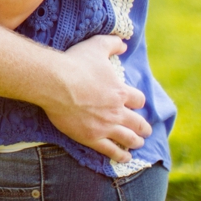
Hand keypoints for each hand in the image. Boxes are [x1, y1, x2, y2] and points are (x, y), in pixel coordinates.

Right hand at [41, 35, 151, 162]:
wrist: (55, 83)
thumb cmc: (75, 63)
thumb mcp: (96, 46)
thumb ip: (112, 43)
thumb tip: (123, 43)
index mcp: (120, 91)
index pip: (138, 100)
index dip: (138, 101)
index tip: (137, 103)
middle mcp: (117, 111)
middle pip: (138, 122)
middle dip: (143, 127)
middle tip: (145, 130)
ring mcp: (105, 126)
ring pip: (128, 138)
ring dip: (135, 141)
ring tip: (138, 143)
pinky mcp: (92, 137)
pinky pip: (111, 150)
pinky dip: (121, 155)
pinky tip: (125, 157)